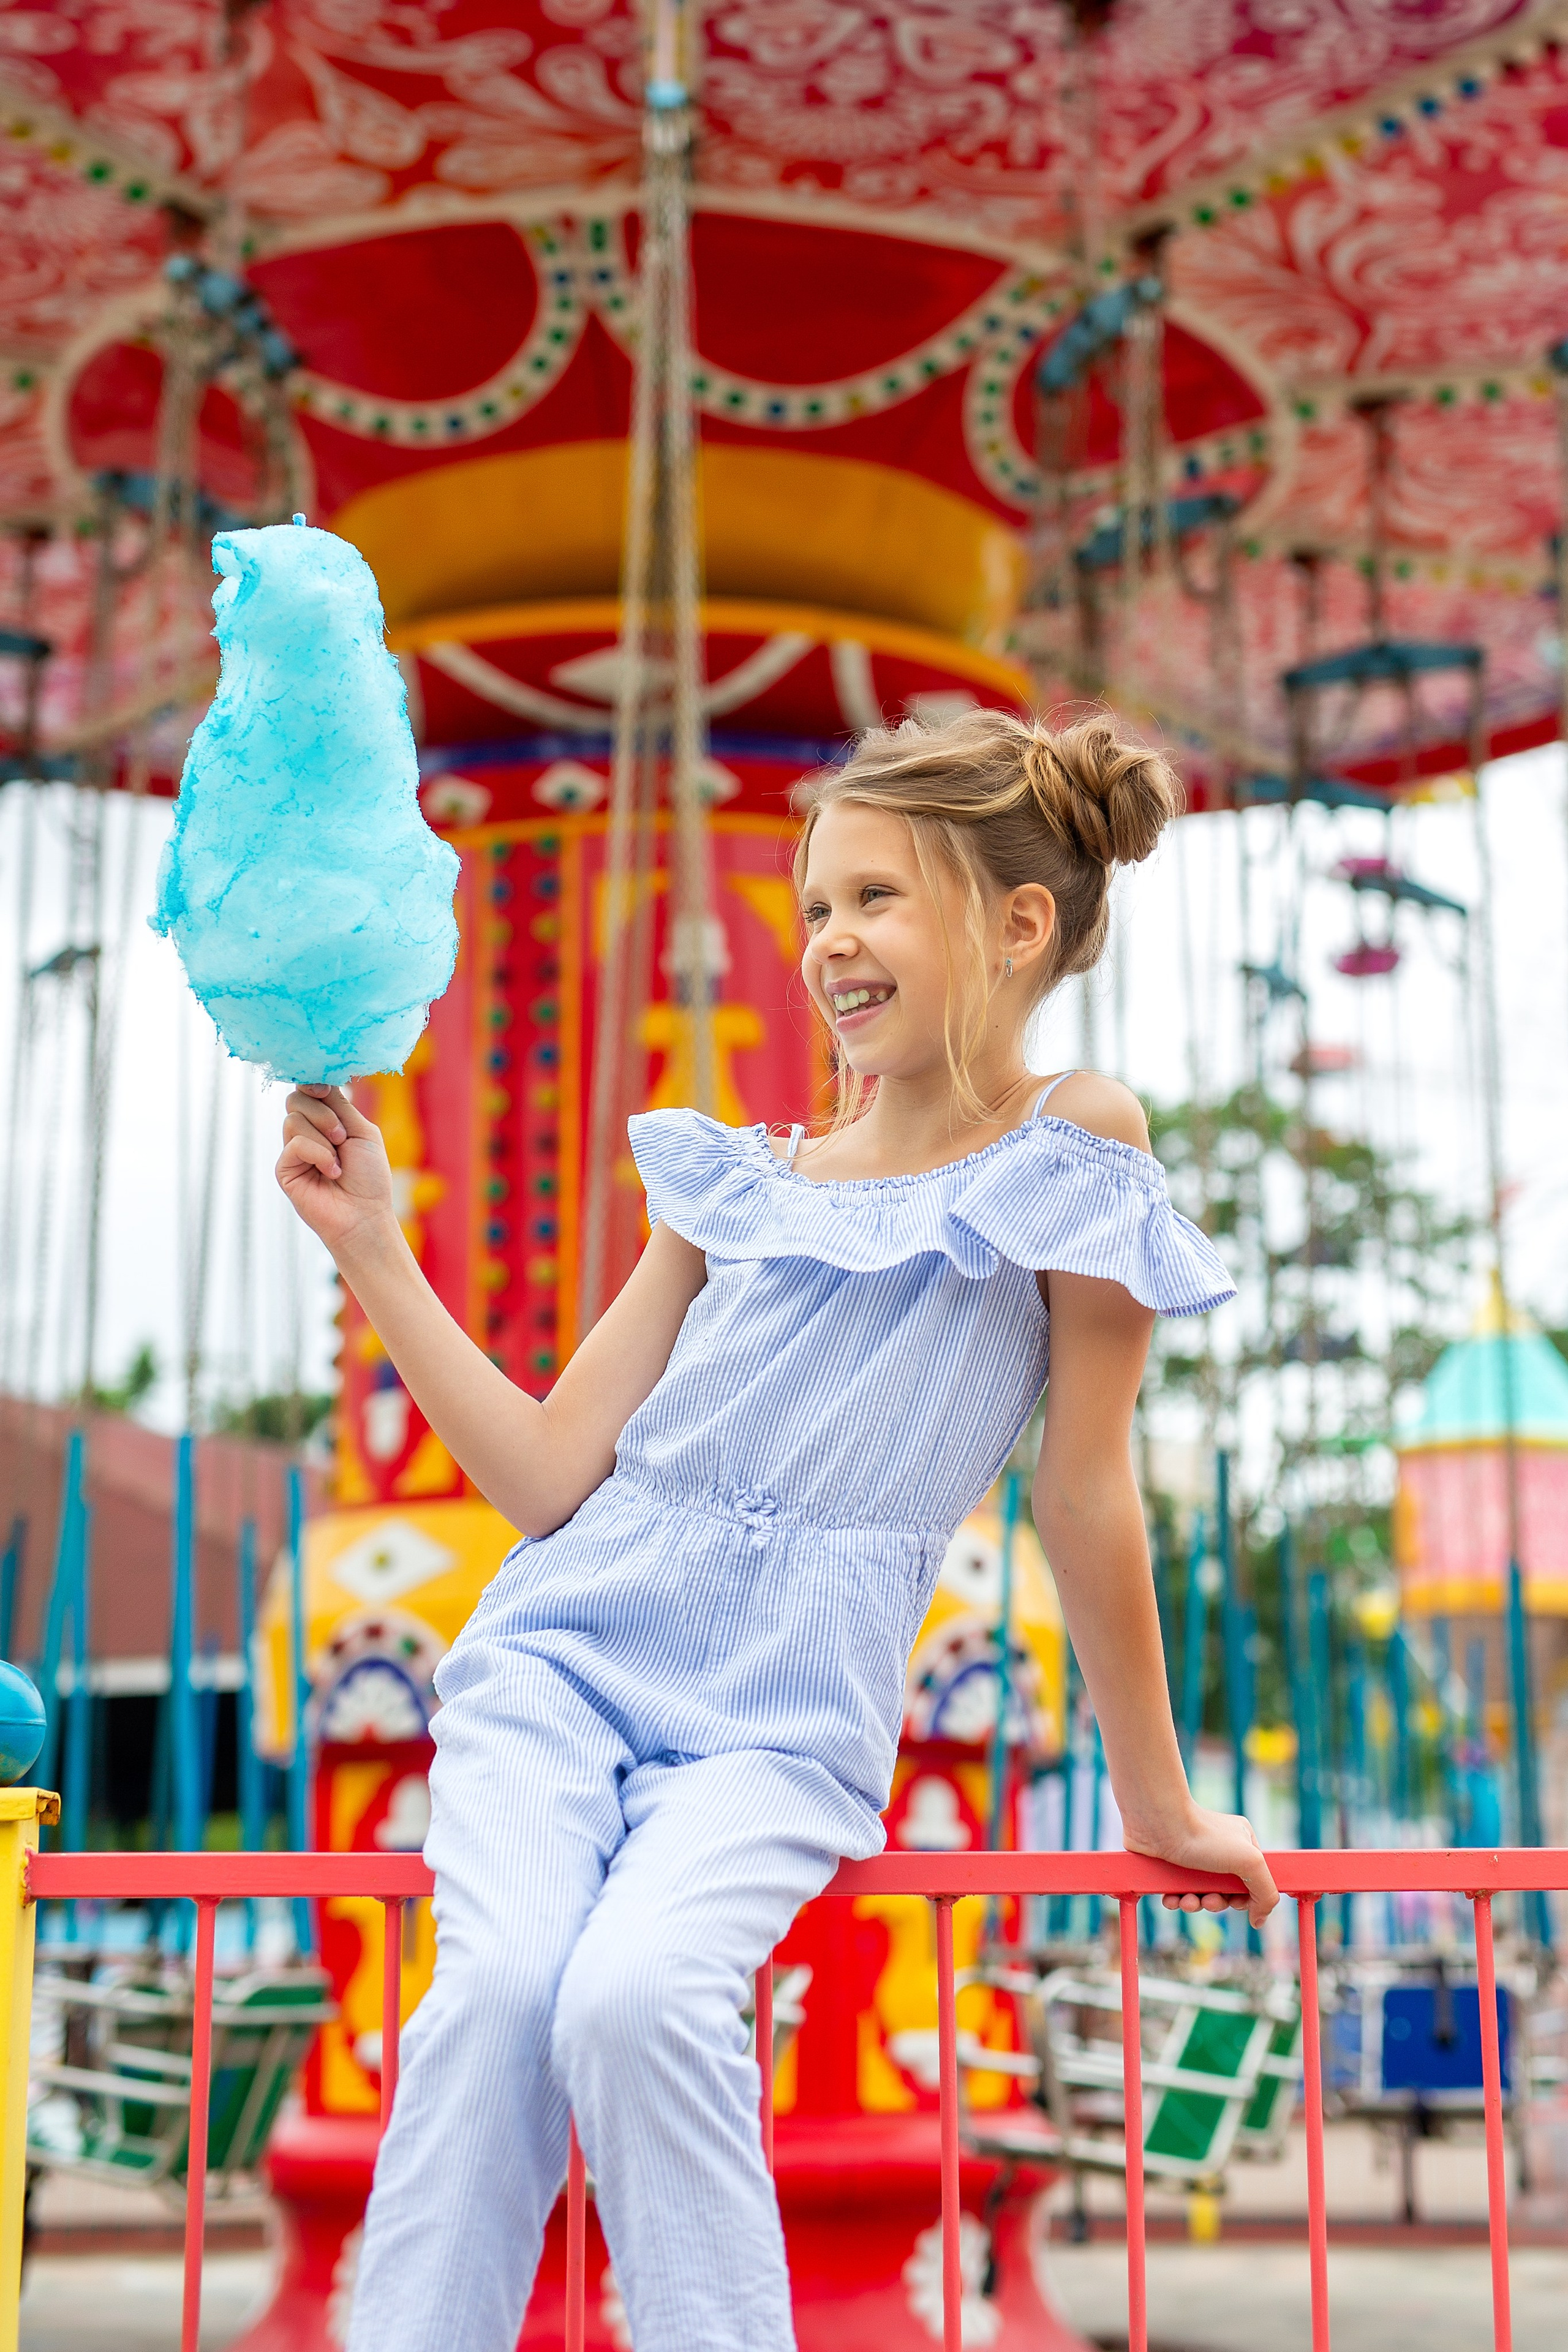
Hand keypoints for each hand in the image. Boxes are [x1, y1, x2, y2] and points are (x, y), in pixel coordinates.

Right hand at [276, 1084, 397, 1258]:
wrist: (365, 1214)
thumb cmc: (369, 1177)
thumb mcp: (361, 1131)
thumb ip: (339, 1105)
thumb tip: (319, 1079)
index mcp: (326, 1122)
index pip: (309, 1091)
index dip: (312, 1083)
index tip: (324, 1088)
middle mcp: (307, 1134)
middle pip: (296, 1099)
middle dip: (323, 1113)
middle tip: (341, 1136)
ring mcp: (294, 1151)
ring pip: (294, 1119)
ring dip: (324, 1135)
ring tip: (340, 1159)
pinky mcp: (285, 1169)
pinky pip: (295, 1144)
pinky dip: (319, 1154)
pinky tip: (332, 1172)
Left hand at [1122, 1804, 1278, 1929]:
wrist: (1157, 1824)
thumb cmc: (1204, 1837)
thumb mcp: (1250, 1861)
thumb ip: (1266, 1892)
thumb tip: (1260, 1920)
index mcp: (1243, 1844)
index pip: (1253, 1880)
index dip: (1246, 1898)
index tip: (1236, 1903)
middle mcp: (1219, 1850)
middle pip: (1226, 1892)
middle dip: (1217, 1903)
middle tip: (1209, 1901)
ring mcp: (1194, 1858)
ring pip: (1201, 1895)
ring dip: (1196, 1905)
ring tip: (1188, 1901)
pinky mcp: (1171, 1867)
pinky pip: (1178, 1893)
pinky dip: (1176, 1901)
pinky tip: (1172, 1899)